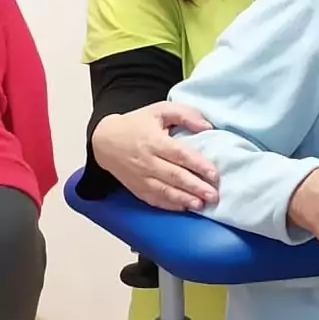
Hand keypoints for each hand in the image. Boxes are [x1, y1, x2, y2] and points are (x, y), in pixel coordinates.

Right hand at [91, 103, 218, 210]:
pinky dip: (170, 205)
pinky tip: (184, 208)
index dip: (198, 165)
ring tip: (201, 205)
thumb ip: (184, 115)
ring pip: (165, 191)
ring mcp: (141, 177)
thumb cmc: (136, 124)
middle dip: (196, 187)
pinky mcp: (137, 188)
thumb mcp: (159, 111)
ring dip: (185, 199)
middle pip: (175, 176)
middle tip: (214, 195)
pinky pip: (155, 199)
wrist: (104, 141)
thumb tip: (207, 126)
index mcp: (154, 141)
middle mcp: (147, 161)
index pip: (179, 154)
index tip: (214, 174)